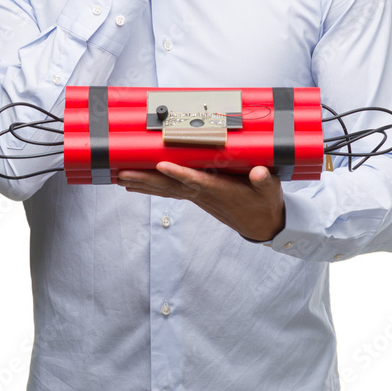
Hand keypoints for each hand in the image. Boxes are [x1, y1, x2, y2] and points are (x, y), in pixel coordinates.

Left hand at [116, 162, 286, 242]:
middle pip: (171, 187)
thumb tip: (259, 173)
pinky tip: (136, 185)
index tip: (162, 166)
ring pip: (166, 190)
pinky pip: (169, 191)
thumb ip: (264, 181)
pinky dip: (152, 187)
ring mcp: (197, 197)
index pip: (196, 181)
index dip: (179, 174)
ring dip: (143, 184)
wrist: (262, 224)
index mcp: (220, 190)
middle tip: (123, 174)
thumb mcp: (270, 190)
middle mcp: (203, 195)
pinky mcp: (196, 196)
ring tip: (120, 178)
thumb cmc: (265, 202)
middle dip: (146, 180)